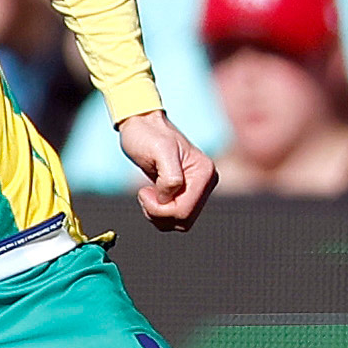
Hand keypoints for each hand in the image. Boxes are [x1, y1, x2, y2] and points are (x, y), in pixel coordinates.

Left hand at [113, 109, 216, 230]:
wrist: (142, 125)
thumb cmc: (147, 134)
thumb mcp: (160, 151)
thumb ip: (171, 177)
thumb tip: (171, 197)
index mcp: (204, 172)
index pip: (184, 210)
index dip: (160, 208)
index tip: (144, 191)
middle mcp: (206, 181)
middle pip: (184, 220)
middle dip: (159, 213)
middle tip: (144, 193)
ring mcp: (198, 188)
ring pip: (180, 222)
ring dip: (158, 214)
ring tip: (147, 194)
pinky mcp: (187, 192)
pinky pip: (176, 216)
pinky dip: (160, 213)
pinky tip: (151, 195)